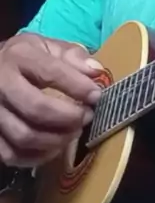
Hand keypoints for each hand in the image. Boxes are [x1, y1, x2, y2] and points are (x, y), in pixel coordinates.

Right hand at [0, 33, 101, 167]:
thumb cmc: (25, 57)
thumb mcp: (47, 46)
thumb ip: (73, 56)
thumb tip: (96, 72)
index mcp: (20, 56)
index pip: (51, 73)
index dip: (77, 87)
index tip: (97, 96)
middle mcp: (1, 83)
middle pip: (36, 108)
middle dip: (68, 117)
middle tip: (86, 118)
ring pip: (24, 136)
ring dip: (55, 140)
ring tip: (73, 133)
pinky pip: (12, 154)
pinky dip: (36, 157)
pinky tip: (53, 147)